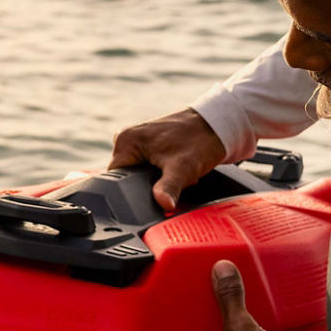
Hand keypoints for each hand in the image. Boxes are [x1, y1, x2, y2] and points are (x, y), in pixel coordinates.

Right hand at [110, 107, 227, 211]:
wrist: (217, 126)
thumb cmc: (200, 141)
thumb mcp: (183, 169)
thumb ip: (169, 188)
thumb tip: (162, 204)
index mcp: (126, 142)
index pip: (114, 178)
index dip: (130, 192)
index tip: (151, 192)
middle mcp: (127, 138)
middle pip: (125, 177)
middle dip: (145, 185)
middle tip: (168, 180)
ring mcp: (136, 140)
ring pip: (137, 174)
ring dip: (153, 179)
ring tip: (172, 173)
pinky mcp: (147, 143)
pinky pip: (145, 166)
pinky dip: (158, 172)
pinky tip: (172, 169)